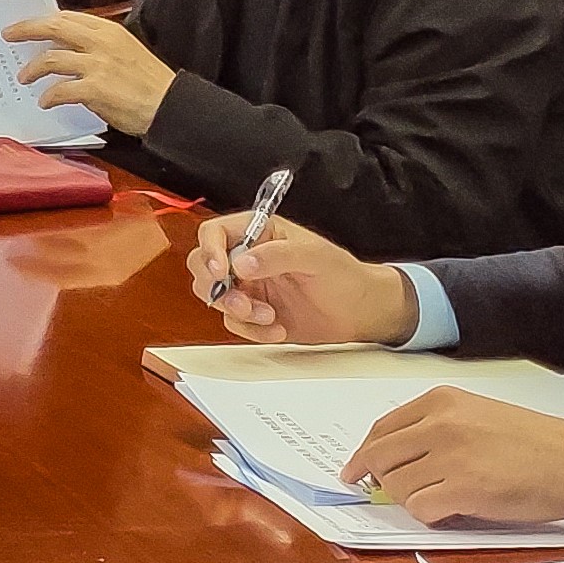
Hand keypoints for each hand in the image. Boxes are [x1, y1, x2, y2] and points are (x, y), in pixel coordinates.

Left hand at [5, 10, 177, 135]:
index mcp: (109, 31)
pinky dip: (48, 96)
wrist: (170, 106)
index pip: (68, 17)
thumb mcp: (126, 52)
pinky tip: (45, 102)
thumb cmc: (148, 83)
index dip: (43, 19)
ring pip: (52, 58)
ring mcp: (98, 65)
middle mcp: (101, 43)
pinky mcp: (96, 89)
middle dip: (27, 29)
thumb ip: (98, 47)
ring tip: (24, 77)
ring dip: (33, 68)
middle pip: (54, 28)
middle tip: (9, 35)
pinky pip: (61, 90)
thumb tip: (66, 49)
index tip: (26, 23)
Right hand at [185, 211, 414, 344]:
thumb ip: (277, 255)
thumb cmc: (344, 275)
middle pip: (203, 266)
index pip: (215, 233)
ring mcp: (248, 287)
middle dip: (218, 287)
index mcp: (259, 232)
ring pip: (214, 297)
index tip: (222, 271)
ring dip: (236, 311)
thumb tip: (241, 263)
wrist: (360, 313)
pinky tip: (277, 328)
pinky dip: (251, 330)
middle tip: (242, 301)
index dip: (210, 250)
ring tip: (267, 316)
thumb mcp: (315, 257)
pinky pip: (234, 323)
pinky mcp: (253, 314)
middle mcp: (248, 258)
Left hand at [344, 391, 563, 525]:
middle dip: (381, 481)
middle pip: (379, 459)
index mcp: (442, 401)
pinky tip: (453, 511)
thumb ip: (436, 430)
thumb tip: (394, 459)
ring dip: (412, 500)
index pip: (381, 429)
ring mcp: (449, 456)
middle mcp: (439, 424)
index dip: (364, 455)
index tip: (356, 471)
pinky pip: (420, 509)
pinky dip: (430, 516)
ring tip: (444, 499)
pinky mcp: (462, 489)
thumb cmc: (538, 442)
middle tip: (391, 494)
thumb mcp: (480, 416)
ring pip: (396, 487)